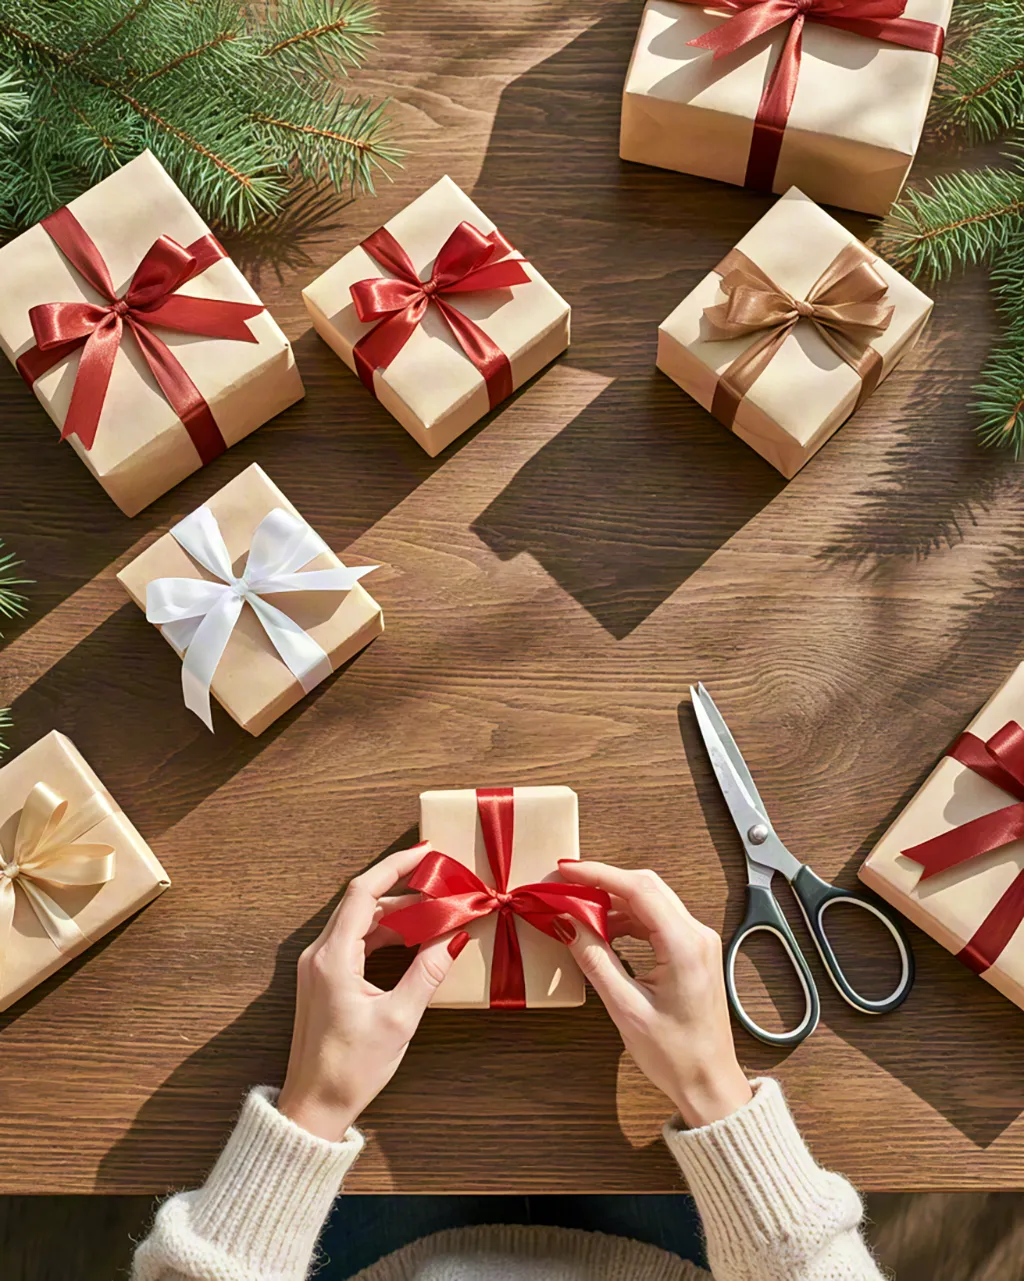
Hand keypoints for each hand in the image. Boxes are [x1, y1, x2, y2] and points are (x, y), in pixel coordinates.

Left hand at [277, 844, 466, 1140]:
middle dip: (403, 889)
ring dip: (397, 914)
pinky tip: (413, 939)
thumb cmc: (350, 1069)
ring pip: (360, 922)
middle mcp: (319, 954)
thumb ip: (428, 972)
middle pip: (362, 903)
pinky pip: (356, 941)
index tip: (425, 852)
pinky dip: (385, 934)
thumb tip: (456, 937)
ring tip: (436, 911)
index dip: (394, 866)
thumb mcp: (399, 1020)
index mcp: (333, 958)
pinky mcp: (324, 980)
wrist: (313, 1108)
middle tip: (442, 884)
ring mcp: (318, 967)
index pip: (363, 892)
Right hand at [556, 861, 751, 1128]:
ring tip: (578, 912)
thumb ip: (596, 961)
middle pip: (646, 887)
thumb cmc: (676, 1056)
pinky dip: (627, 920)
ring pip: (650, 902)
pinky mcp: (692, 952)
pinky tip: (603, 932)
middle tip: (566, 885)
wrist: (710, 1084)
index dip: (599, 874)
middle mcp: (697, 935)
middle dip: (603, 882)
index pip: (638, 889)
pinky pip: (656, 921)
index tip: (567, 870)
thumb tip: (569, 925)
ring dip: (613, 902)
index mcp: (685, 945)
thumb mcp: (626, 1009)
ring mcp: (698, 942)